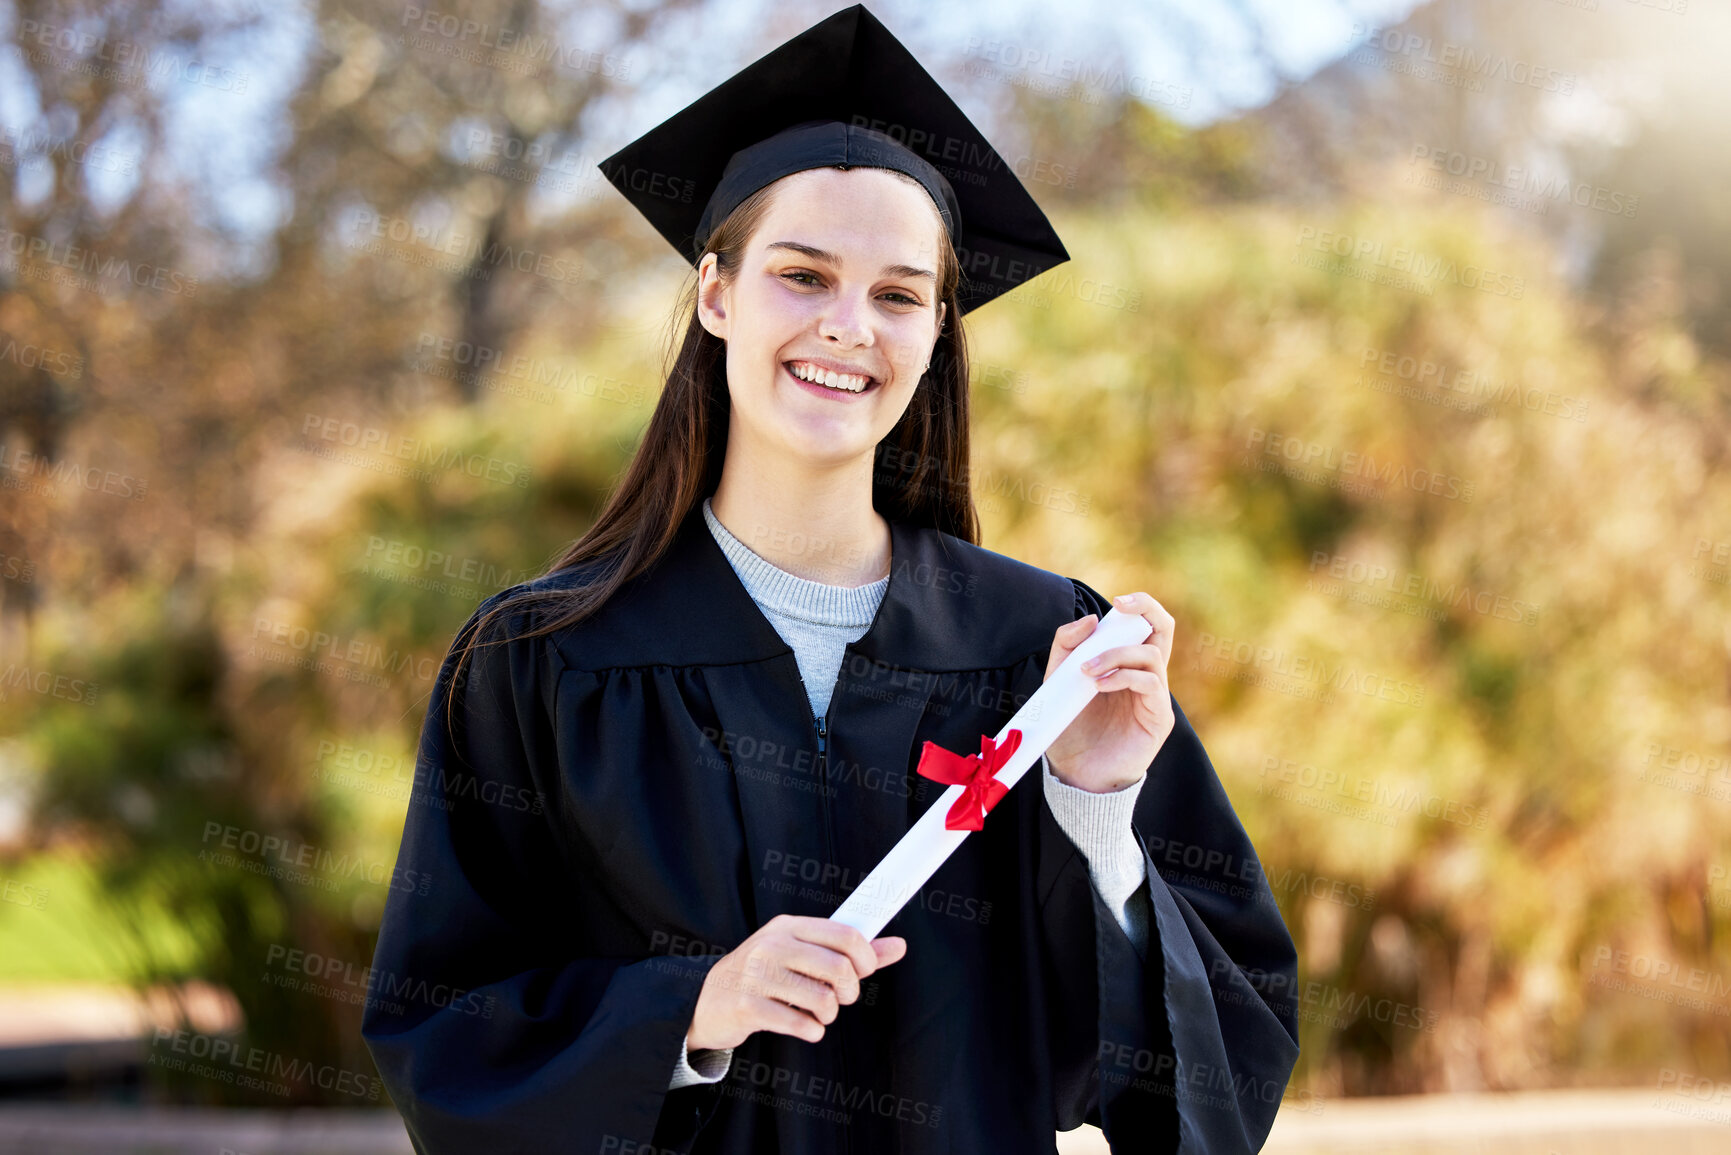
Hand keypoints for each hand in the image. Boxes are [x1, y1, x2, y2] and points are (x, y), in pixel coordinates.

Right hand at [686, 914, 907, 1050]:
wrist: (707, 1000)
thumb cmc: (764, 975)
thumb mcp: (802, 953)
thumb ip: (850, 952)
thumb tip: (899, 946)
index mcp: (789, 926)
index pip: (845, 934)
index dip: (866, 958)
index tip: (863, 973)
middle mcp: (773, 944)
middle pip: (839, 967)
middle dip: (849, 991)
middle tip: (839, 998)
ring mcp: (757, 975)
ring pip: (823, 998)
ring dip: (829, 1015)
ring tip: (818, 1013)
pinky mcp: (748, 1006)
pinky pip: (800, 1023)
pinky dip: (812, 1030)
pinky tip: (804, 1026)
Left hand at [1042, 591, 1175, 793]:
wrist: (1075, 774)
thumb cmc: (1070, 729)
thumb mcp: (1059, 680)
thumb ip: (1067, 647)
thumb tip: (1091, 619)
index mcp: (1126, 664)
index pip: (1145, 624)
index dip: (1140, 604)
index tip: (1118, 601)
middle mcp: (1145, 676)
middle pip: (1164, 628)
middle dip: (1146, 609)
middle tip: (1120, 608)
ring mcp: (1155, 697)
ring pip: (1152, 654)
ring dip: (1116, 654)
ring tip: (1087, 671)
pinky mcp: (1158, 718)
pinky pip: (1151, 683)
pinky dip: (1124, 676)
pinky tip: (1099, 686)